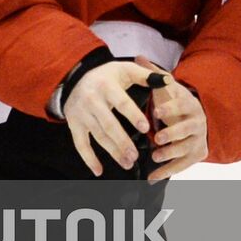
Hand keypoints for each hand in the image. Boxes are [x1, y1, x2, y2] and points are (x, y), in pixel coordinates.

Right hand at [62, 59, 155, 175]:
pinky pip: (80, 144)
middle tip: (136, 156)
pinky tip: (99, 171)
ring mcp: (81, 113)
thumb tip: (167, 80)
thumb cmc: (107, 76)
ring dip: (112, 152)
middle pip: (108, 124)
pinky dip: (88, 158)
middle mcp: (91, 100)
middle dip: (122, 141)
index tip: (146, 129)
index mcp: (106, 86)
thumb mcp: (125, 70)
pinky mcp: (73, 124)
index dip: (133, 116)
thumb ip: (146, 76)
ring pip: (97, 136)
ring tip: (128, 163)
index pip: (121, 103)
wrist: (76, 78)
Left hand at [147, 79, 207, 183]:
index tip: (156, 111)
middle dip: (172, 133)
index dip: (170, 108)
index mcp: (188, 103)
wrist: (195, 117)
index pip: (181, 105)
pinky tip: (152, 177)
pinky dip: (168, 171)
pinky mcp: (197, 154)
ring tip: (155, 157)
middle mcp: (197, 121)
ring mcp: (198, 139)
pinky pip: (183, 165)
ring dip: (171, 153)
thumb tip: (139, 56)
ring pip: (186, 148)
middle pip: (187, 129)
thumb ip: (152, 74)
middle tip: (157, 138)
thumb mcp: (165, 87)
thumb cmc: (174, 100)